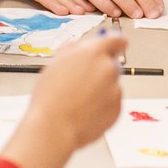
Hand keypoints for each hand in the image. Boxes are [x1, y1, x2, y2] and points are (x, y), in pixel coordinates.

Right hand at [1, 33, 127, 167]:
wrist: (54, 127)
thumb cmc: (50, 96)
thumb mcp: (56, 63)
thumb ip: (73, 50)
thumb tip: (81, 46)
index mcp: (93, 52)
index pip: (117, 40)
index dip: (116, 43)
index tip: (116, 45)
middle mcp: (108, 69)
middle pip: (112, 63)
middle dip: (100, 70)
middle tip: (82, 81)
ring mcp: (115, 90)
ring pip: (111, 84)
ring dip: (100, 88)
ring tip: (78, 100)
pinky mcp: (117, 109)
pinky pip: (112, 102)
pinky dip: (102, 105)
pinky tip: (84, 110)